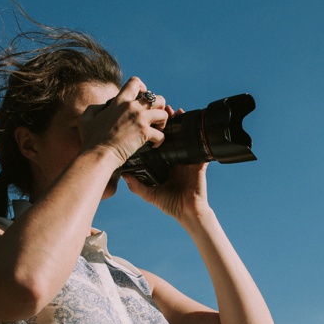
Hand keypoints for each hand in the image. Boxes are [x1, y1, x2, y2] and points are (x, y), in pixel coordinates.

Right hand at [79, 77, 167, 165]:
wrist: (99, 154)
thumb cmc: (91, 139)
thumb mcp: (86, 118)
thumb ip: (96, 108)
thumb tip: (103, 107)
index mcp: (119, 101)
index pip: (135, 82)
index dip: (143, 88)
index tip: (143, 97)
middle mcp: (132, 107)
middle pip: (157, 98)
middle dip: (159, 107)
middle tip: (153, 118)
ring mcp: (140, 119)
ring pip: (163, 113)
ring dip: (162, 122)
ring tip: (156, 130)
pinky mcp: (145, 132)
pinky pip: (161, 134)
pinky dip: (160, 140)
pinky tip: (154, 145)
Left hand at [122, 105, 211, 222]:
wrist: (188, 213)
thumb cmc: (171, 204)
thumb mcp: (149, 194)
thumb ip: (136, 185)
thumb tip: (124, 175)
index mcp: (165, 164)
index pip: (160, 143)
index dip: (155, 131)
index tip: (148, 120)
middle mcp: (176, 160)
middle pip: (172, 136)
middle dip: (168, 122)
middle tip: (163, 110)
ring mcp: (188, 161)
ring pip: (185, 138)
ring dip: (182, 125)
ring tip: (177, 112)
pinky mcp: (198, 164)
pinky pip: (199, 149)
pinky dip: (198, 139)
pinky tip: (195, 128)